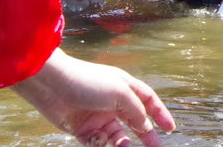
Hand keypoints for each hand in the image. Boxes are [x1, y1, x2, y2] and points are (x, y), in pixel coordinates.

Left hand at [13, 48, 175, 146]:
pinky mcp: (82, 129)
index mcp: (126, 88)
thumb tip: (145, 125)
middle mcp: (114, 103)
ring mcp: (98, 117)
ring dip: (121, 142)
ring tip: (122, 145)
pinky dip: (99, 143)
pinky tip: (97, 138)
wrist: (52, 86)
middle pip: (135, 122)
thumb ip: (136, 110)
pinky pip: (96, 142)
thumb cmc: (88, 82)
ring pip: (116, 136)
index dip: (160, 114)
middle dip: (146, 135)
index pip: (149, 102)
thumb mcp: (120, 93)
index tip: (170, 129)